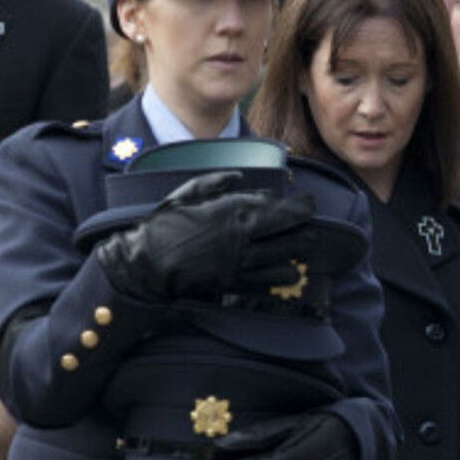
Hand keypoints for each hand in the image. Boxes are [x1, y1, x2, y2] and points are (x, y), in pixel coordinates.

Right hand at [98, 170, 315, 301]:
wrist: (147, 265)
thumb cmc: (162, 226)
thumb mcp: (186, 193)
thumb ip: (215, 183)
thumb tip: (238, 176)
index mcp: (230, 210)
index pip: (274, 206)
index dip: (296, 206)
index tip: (307, 204)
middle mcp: (241, 236)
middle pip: (286, 232)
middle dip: (304, 227)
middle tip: (312, 225)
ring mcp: (239, 262)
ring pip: (282, 257)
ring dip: (297, 252)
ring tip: (306, 247)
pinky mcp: (233, 283)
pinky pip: (266, 282)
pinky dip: (281, 277)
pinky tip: (291, 274)